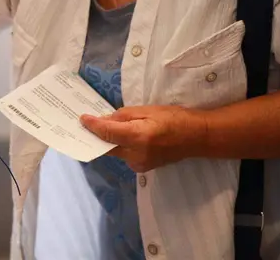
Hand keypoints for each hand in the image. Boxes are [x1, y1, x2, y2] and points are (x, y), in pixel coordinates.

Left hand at [80, 105, 207, 172]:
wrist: (196, 137)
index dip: (92, 126)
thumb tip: (104, 120)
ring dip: (108, 141)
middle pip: (108, 146)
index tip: (82, 119)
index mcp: (138, 137)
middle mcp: (136, 155)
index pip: (107, 133)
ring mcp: (140, 164)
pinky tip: (119, 137)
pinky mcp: (143, 168)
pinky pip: (125, 156)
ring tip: (101, 128)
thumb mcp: (146, 110)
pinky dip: (119, 146)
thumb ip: (122, 116)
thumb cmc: (173, 118)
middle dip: (96, 135)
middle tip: (85, 124)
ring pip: (115, 152)